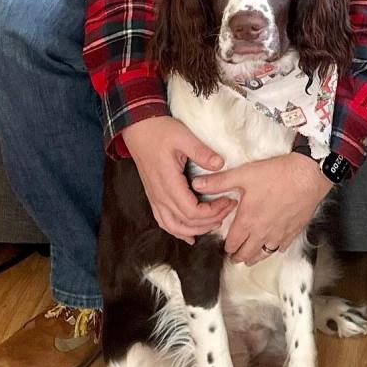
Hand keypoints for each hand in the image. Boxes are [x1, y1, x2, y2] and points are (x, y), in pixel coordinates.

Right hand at [122, 116, 235, 243]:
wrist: (138, 130)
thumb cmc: (160, 131)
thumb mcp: (183, 136)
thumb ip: (201, 152)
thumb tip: (220, 164)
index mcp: (168, 182)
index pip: (191, 211)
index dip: (212, 212)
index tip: (228, 201)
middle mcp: (160, 195)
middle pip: (186, 222)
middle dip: (210, 221)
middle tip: (228, 209)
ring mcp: (155, 198)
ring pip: (173, 227)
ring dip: (195, 230)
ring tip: (214, 223)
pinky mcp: (154, 197)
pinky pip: (164, 221)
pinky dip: (178, 231)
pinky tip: (190, 236)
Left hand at [192, 153, 332, 265]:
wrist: (307, 176)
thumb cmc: (277, 175)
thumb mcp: (243, 175)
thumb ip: (219, 182)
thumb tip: (196, 184)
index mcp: (247, 221)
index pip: (232, 243)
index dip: (226, 246)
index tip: (225, 246)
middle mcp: (262, 232)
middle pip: (246, 253)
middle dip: (238, 256)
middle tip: (234, 257)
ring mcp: (279, 234)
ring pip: (263, 254)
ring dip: (254, 257)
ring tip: (249, 259)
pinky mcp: (293, 231)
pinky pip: (281, 248)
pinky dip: (274, 249)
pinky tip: (273, 245)